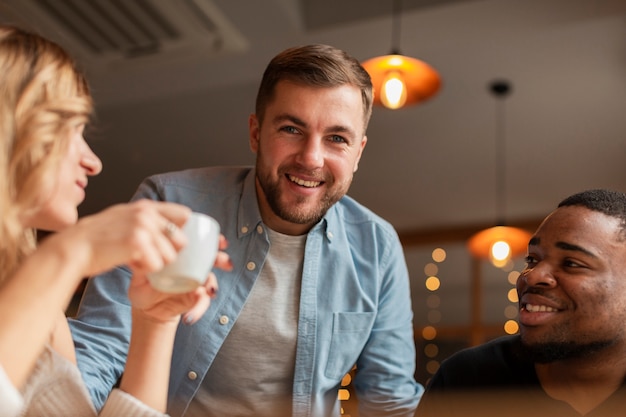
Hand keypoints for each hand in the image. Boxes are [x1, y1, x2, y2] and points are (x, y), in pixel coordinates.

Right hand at [60, 199, 191, 277]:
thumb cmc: (97, 238)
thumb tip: (175, 229)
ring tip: (135, 259)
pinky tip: (129, 263)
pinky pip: (156, 265)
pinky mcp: (136, 243)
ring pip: (169, 256)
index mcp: (146, 206)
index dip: (181, 232)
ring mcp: (142, 226)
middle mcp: (147, 213)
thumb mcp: (123, 218)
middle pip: (181, 240)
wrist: (73, 248)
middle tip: (148, 256)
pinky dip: (144, 270)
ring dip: (154, 263)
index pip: (184, 214)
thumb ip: (146, 219)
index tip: (170, 243)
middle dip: (168, 253)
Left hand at [128, 234, 231, 324]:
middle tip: (226, 263)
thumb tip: (137, 255)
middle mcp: (193, 267)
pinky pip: (202, 304)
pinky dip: (198, 310)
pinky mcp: (195, 300)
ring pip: (211, 281)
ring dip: (213, 285)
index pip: (199, 244)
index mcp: (182, 256)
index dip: (212, 240)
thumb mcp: (138, 275)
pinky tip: (189, 318)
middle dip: (222, 259)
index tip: (220, 241)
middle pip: (213, 260)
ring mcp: (196, 284)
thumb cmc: (143, 286)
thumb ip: (139, 265)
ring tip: (209, 291)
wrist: (147, 309)